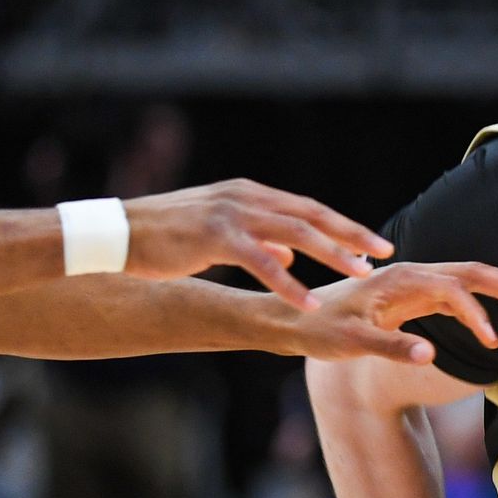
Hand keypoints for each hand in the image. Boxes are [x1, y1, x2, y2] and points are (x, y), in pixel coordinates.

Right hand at [124, 179, 393, 308]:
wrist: (113, 234)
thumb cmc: (164, 238)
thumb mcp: (218, 235)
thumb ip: (258, 241)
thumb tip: (291, 256)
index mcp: (248, 195)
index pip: (307, 208)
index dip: (342, 226)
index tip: (373, 243)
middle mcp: (245, 198)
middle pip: (311, 214)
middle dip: (350, 234)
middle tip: (384, 252)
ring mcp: (230, 214)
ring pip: (295, 232)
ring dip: (331, 254)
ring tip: (360, 274)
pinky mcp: (213, 236)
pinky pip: (260, 261)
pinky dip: (288, 282)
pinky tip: (309, 301)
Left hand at [292, 261, 497, 363]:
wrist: (294, 317)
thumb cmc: (319, 329)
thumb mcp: (351, 342)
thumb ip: (391, 347)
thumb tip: (430, 355)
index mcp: (402, 280)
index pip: (455, 290)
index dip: (478, 314)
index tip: (493, 343)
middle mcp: (413, 274)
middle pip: (474, 273)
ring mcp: (416, 283)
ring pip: (470, 281)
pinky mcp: (414, 295)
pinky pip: (457, 295)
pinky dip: (482, 305)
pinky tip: (495, 322)